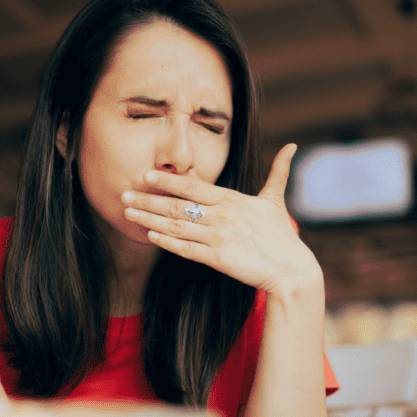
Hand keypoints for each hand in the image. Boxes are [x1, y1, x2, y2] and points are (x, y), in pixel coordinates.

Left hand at [121, 143, 321, 297]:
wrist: (291, 270)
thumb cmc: (282, 236)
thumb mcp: (276, 201)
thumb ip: (278, 172)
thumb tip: (293, 147)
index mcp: (232, 199)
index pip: (192, 185)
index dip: (167, 180)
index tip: (145, 175)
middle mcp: (221, 215)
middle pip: (177, 204)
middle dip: (148, 199)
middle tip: (124, 194)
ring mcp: (218, 237)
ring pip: (176, 226)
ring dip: (149, 218)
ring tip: (128, 213)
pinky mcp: (217, 258)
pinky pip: (185, 248)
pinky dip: (166, 241)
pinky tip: (150, 235)